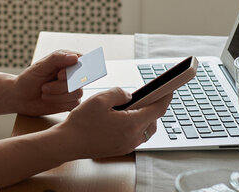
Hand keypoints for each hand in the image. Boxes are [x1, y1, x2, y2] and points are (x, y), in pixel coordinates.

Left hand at [5, 50, 82, 115]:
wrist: (20, 97)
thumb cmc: (29, 79)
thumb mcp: (40, 66)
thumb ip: (57, 59)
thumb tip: (75, 58)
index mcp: (67, 61)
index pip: (82, 62)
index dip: (74, 71)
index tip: (59, 75)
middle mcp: (72, 75)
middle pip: (79, 81)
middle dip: (60, 86)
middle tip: (44, 87)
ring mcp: (72, 89)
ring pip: (77, 93)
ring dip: (57, 95)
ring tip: (44, 92)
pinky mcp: (70, 102)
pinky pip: (74, 104)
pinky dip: (59, 103)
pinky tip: (48, 99)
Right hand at [56, 87, 172, 158]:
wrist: (68, 143)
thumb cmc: (82, 122)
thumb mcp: (100, 99)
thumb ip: (118, 93)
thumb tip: (128, 95)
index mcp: (131, 124)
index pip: (157, 109)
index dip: (165, 98)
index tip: (169, 90)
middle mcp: (132, 137)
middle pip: (153, 121)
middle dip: (152, 108)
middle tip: (144, 97)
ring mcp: (127, 145)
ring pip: (145, 130)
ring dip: (143, 118)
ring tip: (130, 108)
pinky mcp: (120, 149)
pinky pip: (135, 137)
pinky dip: (134, 126)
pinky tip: (121, 119)